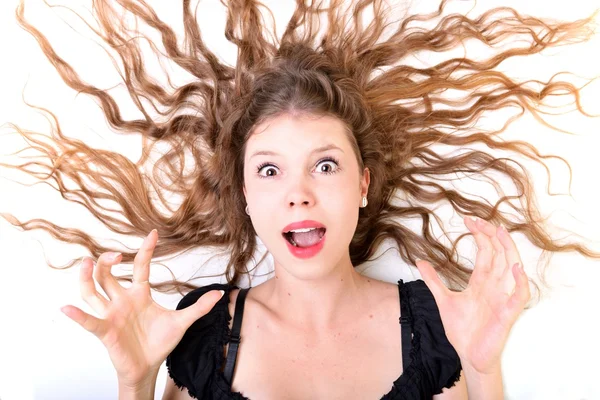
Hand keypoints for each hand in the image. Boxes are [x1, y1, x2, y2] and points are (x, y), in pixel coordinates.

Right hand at [60, 229, 223, 386]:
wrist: (149, 367)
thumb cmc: (159, 342)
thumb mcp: (182, 322)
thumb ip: (199, 307)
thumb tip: (220, 294)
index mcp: (139, 294)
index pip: (140, 266)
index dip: (145, 249)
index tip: (153, 233)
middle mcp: (121, 300)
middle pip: (107, 274)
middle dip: (107, 261)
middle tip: (116, 255)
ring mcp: (111, 314)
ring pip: (92, 291)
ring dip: (87, 278)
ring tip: (86, 264)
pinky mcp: (105, 330)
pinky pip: (89, 321)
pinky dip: (77, 315)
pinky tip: (66, 308)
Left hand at [415, 217, 530, 373]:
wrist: (468, 355)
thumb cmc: (461, 329)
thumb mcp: (443, 299)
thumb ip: (433, 280)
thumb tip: (420, 261)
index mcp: (482, 281)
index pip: (486, 251)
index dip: (480, 235)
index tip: (469, 220)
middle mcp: (494, 285)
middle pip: (499, 254)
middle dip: (492, 236)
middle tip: (480, 220)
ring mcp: (502, 298)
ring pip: (512, 269)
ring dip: (508, 250)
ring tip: (501, 233)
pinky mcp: (507, 313)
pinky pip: (519, 296)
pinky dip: (520, 282)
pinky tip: (516, 269)